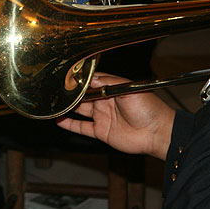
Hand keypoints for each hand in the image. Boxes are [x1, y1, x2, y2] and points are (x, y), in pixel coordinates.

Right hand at [56, 73, 175, 159]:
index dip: (79, 78)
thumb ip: (108, 82)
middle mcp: (105, 101)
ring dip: (67, 106)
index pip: (91, 79)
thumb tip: (89, 77)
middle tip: (54, 88)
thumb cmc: (148, 108)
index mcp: (111, 88)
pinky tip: (59, 120)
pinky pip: (82, 127)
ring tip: (52, 101)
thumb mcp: (128, 89)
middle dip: (70, 91)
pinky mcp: (101, 131)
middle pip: (82, 94)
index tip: (65, 75)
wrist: (157, 133)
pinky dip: (70, 124)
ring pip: (79, 109)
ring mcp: (102, 116)